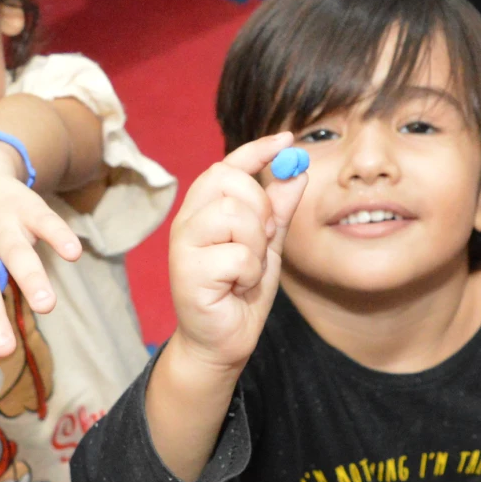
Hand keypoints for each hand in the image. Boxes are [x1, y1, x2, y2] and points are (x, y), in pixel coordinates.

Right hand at [165, 133, 307, 371]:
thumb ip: (280, 211)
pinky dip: (249, 272)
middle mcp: (189, 220)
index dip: (258, 150)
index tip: (288, 140)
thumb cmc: (240, 293)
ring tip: (247, 268)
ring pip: (233, 214)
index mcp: (206, 209)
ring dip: (254, 244)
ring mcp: (184, 244)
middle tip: (263, 240)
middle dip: (261, 209)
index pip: (228, 165)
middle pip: (230, 181)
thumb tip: (297, 172)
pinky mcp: (187, 271)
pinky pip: (236, 254)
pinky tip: (238, 287)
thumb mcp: (268, 246)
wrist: (223, 341)